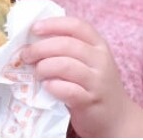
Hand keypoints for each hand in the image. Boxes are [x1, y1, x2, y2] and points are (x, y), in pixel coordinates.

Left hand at [22, 17, 142, 136]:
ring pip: (65, 65)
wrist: (116, 118)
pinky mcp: (91, 101)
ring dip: (44, 67)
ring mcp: (98, 81)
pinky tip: (47, 86)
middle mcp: (100, 60)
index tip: (34, 29)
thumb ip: (65, 48)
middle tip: (26, 56)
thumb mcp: (86, 61)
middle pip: (66, 44)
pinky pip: (68, 90)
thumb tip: (30, 39)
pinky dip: (52, 86)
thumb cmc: (91, 84)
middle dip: (40, 48)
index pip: (76, 25)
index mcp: (98, 45)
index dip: (53, 24)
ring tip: (37, 73)